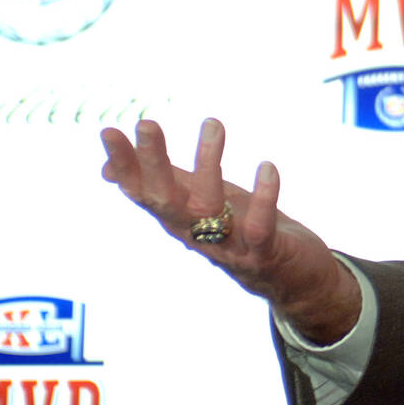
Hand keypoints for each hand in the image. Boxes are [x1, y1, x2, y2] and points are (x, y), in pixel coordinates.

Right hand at [100, 118, 360, 344]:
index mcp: (180, 221)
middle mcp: (196, 235)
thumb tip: (108, 171)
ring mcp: (229, 248)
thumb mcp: (198, 205)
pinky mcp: (263, 255)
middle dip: (154, 164)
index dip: (125, 166)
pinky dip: (263, 198)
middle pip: (166, 201)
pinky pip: (259, 228)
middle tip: (146, 123)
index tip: (108, 132)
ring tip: (213, 123)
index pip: (143, 193)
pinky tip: (267, 166)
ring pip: (208, 209)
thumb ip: (164, 184)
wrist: (295, 281)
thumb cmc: (241, 235)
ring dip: (209, 165)